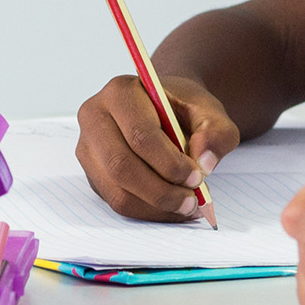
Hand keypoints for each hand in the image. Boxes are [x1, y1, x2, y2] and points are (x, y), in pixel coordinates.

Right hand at [74, 73, 240, 221]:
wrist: (164, 108)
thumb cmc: (182, 108)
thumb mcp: (209, 111)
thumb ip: (215, 132)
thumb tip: (204, 163)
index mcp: (120, 92)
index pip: (139, 135)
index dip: (169, 162)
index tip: (197, 177)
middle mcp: (95, 118)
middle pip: (121, 166)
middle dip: (161, 190)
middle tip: (192, 200)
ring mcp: (89, 148)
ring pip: (117, 190)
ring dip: (156, 206)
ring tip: (187, 206)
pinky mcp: (93, 174)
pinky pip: (118, 201)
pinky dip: (149, 212)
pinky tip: (173, 209)